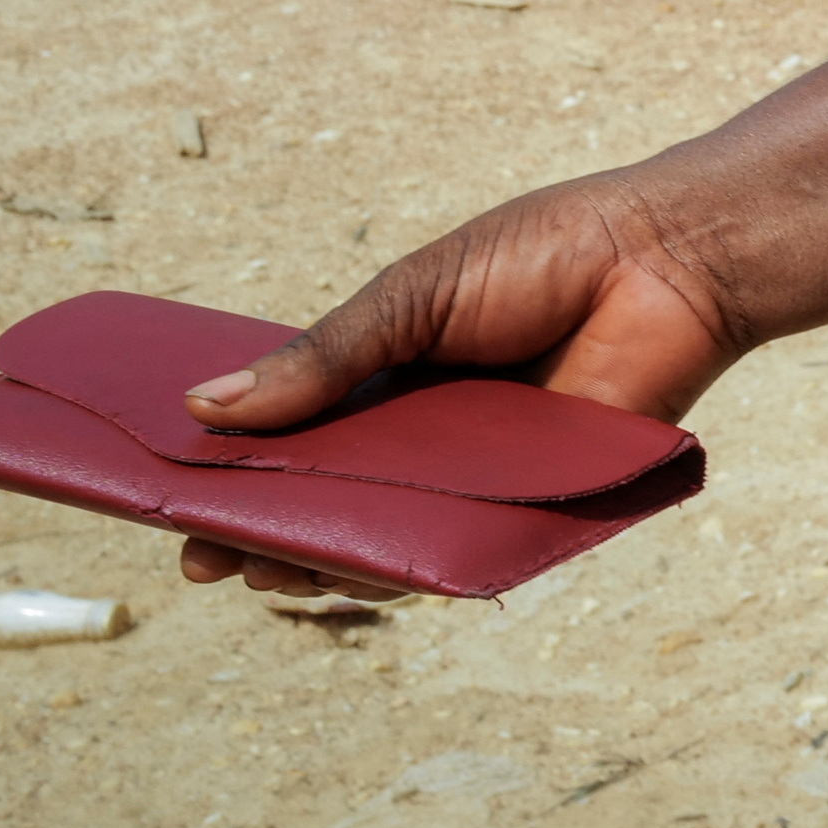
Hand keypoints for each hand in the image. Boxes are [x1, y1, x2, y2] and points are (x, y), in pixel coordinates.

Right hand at [167, 174, 747, 600]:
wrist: (666, 259)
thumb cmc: (545, 256)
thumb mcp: (414, 297)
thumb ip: (323, 358)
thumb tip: (205, 407)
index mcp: (388, 381)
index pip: (293, 440)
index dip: (231, 470)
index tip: (161, 496)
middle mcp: (423, 439)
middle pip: (326, 503)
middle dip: (261, 536)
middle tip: (199, 556)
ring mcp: (473, 479)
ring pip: (381, 539)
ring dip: (320, 562)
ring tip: (264, 567)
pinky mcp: (528, 507)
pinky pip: (455, 552)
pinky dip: (402, 564)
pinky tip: (351, 570)